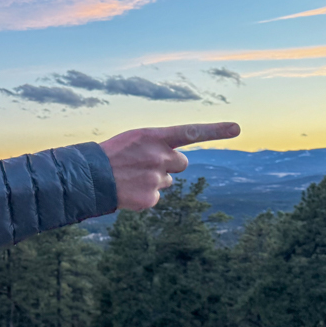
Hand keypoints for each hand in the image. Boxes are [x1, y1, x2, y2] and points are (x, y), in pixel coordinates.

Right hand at [100, 122, 240, 210]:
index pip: (191, 132)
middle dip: (168, 164)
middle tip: (146, 165)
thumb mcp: (132, 141)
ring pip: (166, 181)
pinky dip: (143, 196)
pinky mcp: (150, 198)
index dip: (215, 130)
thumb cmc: (109, 156)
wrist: (87, 179)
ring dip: (153, 180)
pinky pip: (155, 197)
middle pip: (181, 162)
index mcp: (153, 137)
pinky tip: (127, 191)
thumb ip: (156, 147)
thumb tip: (174, 166)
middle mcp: (159, 156)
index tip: (237, 128)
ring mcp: (156, 178)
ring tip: (130, 178)